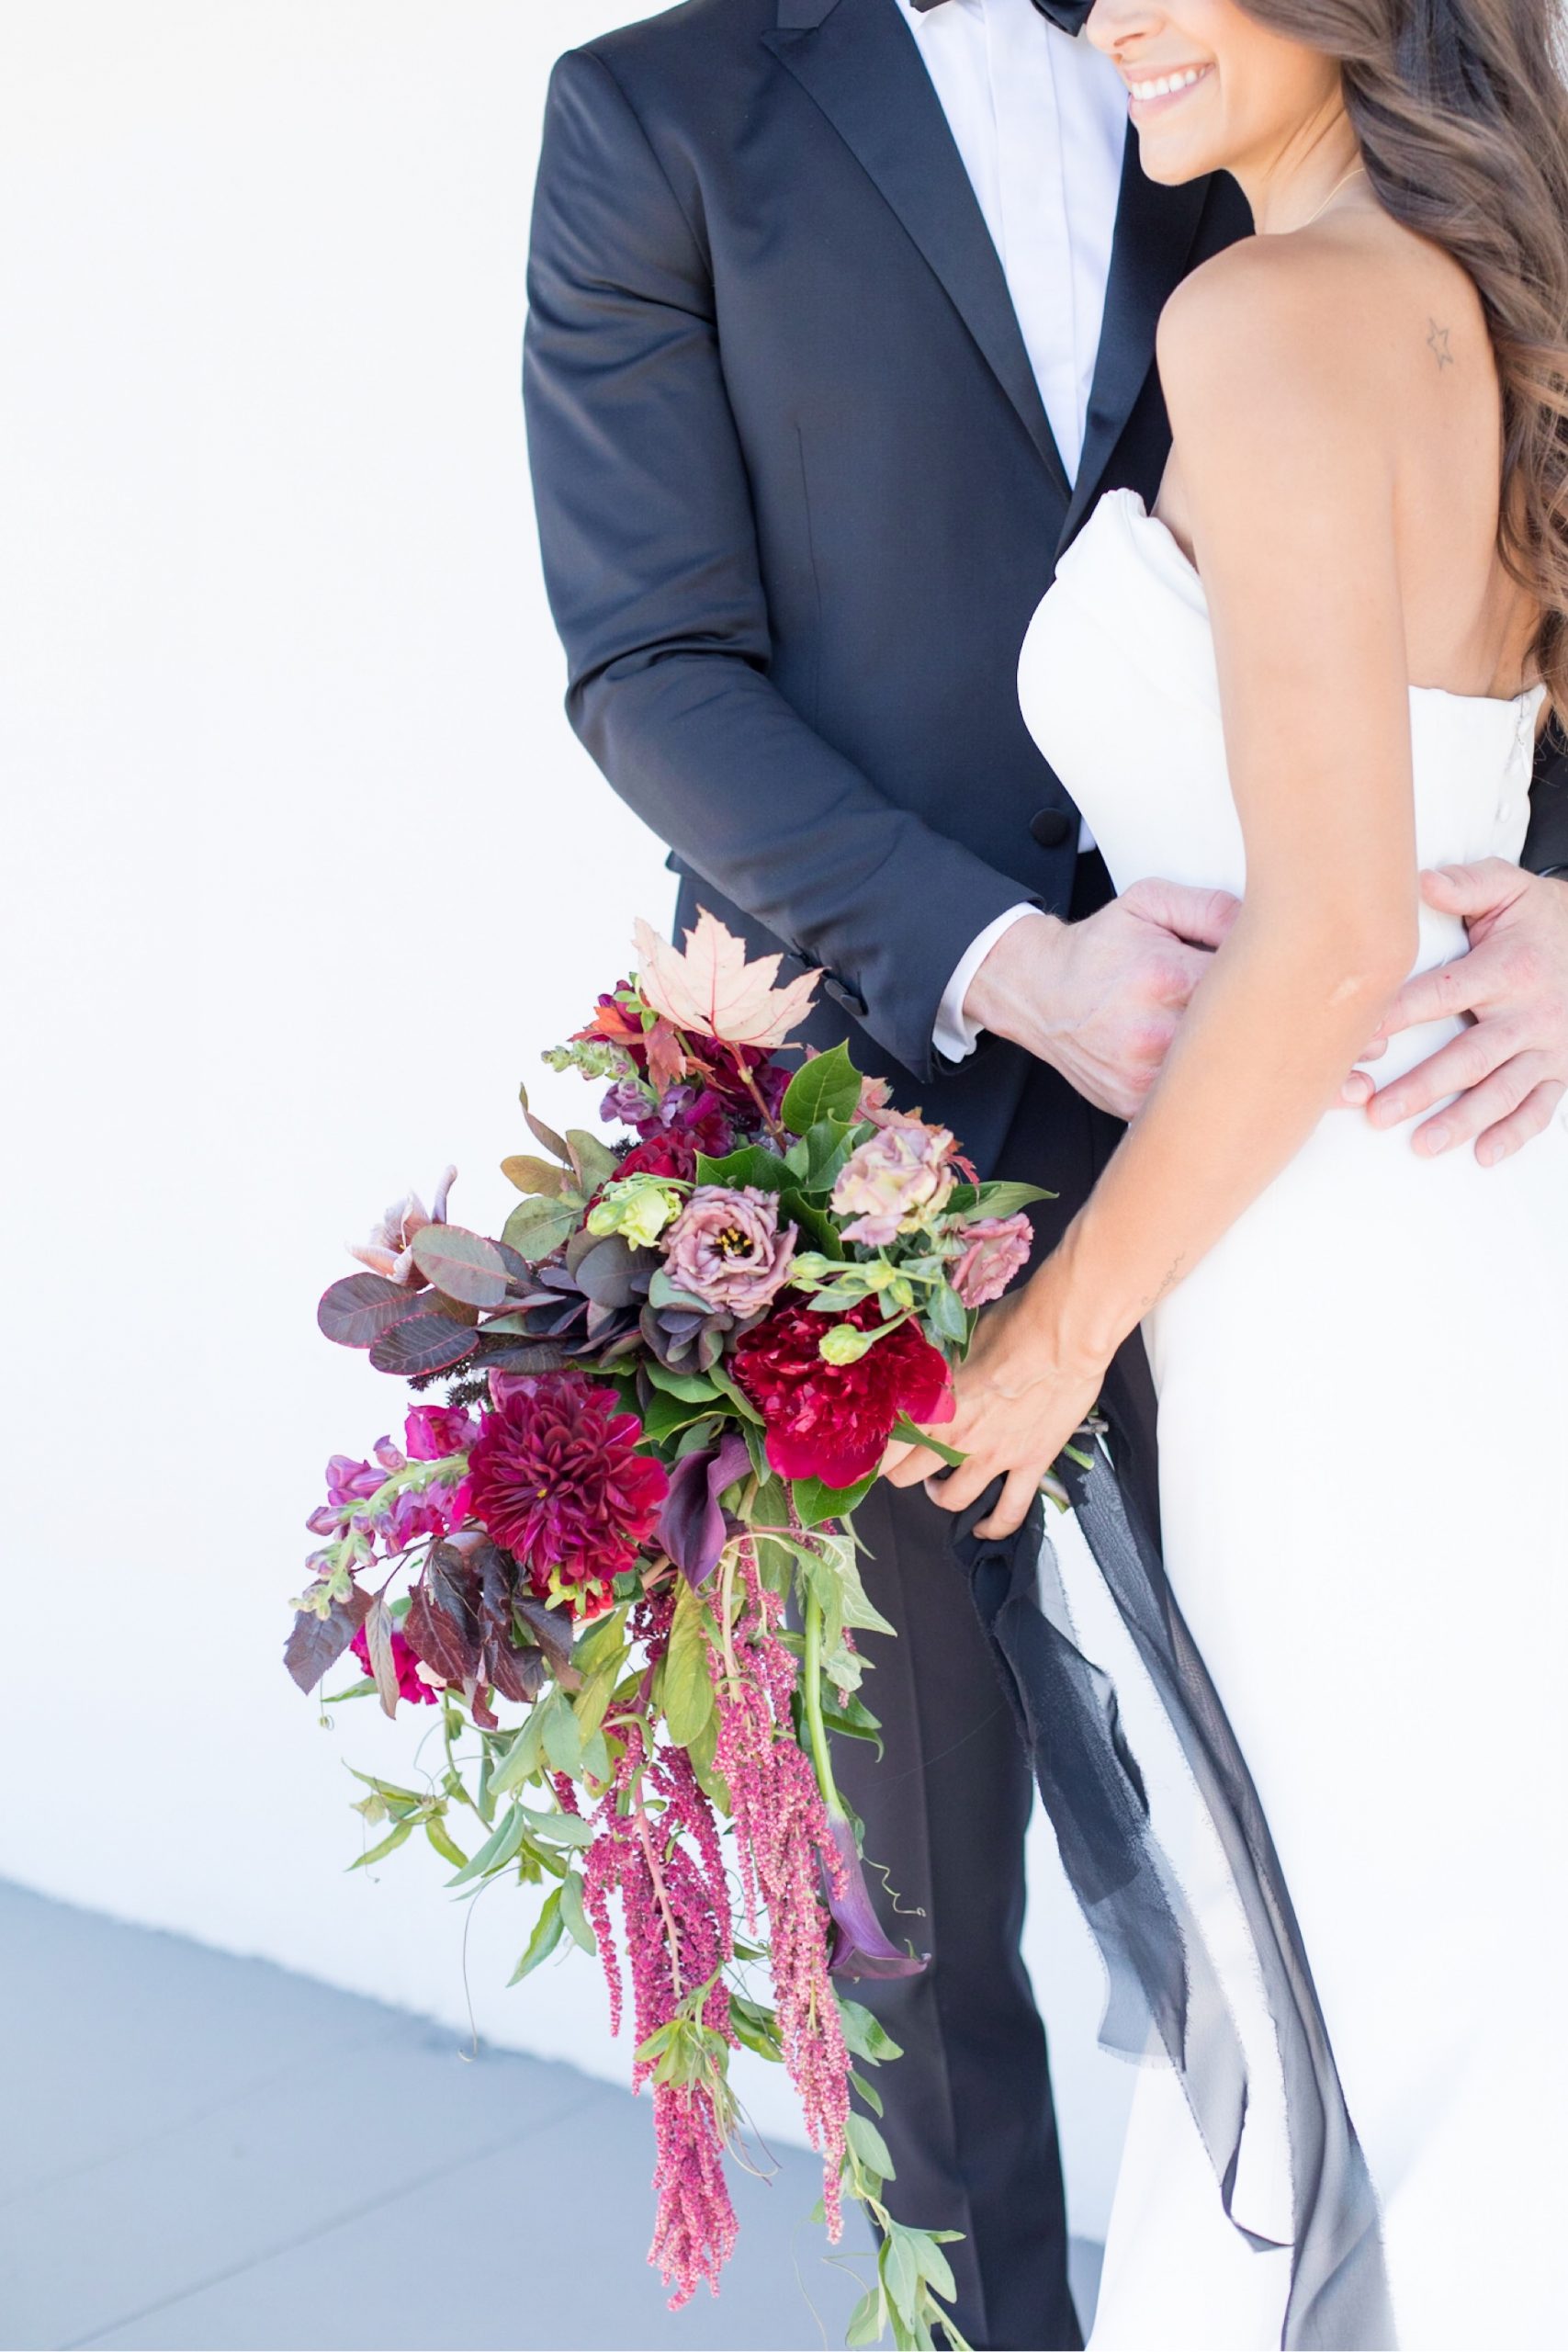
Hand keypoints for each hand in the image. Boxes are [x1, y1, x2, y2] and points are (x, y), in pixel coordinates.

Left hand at [881, 1283, 1103, 1540]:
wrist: (1061, 1336)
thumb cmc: (1009, 1325)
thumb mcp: (953, 1338)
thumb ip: (930, 1363)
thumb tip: (910, 1356)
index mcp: (931, 1408)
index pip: (883, 1447)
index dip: (870, 1453)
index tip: (867, 1451)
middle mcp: (956, 1439)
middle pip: (906, 1476)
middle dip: (899, 1472)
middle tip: (904, 1461)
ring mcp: (993, 1458)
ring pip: (951, 1500)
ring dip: (938, 1495)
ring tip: (938, 1485)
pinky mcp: (1029, 1465)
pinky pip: (1008, 1514)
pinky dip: (993, 1527)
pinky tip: (983, 1527)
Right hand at [964, 881, 1239, 1119]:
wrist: (1040, 993)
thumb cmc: (1098, 949)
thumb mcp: (1148, 904)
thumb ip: (1210, 908)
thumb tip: (1260, 926)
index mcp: (1167, 978)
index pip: (1252, 980)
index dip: (1265, 974)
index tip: (1261, 971)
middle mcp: (1154, 1033)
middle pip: (1240, 1033)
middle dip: (1251, 1017)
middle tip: (1245, 1003)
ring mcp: (1144, 1076)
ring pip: (1219, 1072)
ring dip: (1225, 1053)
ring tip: (1211, 1030)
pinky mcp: (1135, 1104)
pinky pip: (1190, 1100)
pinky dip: (1198, 1082)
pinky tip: (1190, 1060)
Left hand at [1341, 863, 1567, 1163]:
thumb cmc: (1546, 919)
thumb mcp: (1510, 890)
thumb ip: (1466, 886)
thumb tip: (1421, 882)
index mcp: (1507, 970)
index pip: (1445, 995)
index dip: (1402, 1015)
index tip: (1365, 1037)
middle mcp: (1529, 1013)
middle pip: (1470, 1056)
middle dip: (1424, 1087)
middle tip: (1379, 1111)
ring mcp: (1547, 1046)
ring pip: (1503, 1090)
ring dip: (1463, 1120)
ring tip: (1423, 1143)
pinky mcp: (1561, 1068)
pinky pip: (1541, 1107)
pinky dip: (1515, 1133)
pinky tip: (1484, 1153)